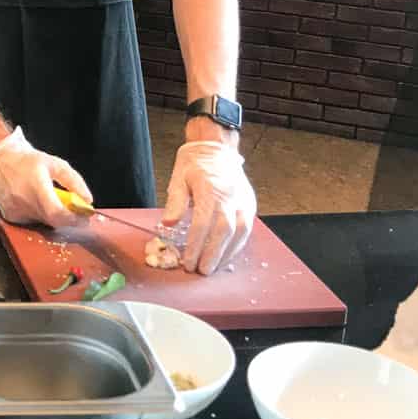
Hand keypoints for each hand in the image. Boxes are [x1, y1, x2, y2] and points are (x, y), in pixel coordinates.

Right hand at [0, 127, 90, 227]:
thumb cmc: (27, 162)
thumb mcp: (54, 164)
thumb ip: (73, 181)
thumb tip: (87, 199)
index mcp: (36, 187)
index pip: (57, 213)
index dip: (74, 219)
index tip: (84, 216)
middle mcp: (24, 202)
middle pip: (54, 221)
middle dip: (67, 217)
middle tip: (73, 208)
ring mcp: (16, 212)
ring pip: (44, 223)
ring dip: (52, 215)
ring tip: (48, 198)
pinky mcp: (11, 218)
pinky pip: (33, 222)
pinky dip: (40, 215)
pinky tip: (34, 201)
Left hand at [162, 141, 254, 274]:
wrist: (216, 148)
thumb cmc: (195, 164)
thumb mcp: (179, 178)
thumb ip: (175, 202)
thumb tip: (167, 224)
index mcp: (209, 189)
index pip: (203, 223)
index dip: (195, 245)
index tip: (187, 261)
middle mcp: (230, 196)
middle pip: (224, 231)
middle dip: (212, 254)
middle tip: (201, 271)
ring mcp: (243, 200)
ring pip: (240, 232)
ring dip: (227, 253)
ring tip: (214, 268)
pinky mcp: (249, 204)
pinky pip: (247, 229)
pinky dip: (237, 245)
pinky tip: (227, 256)